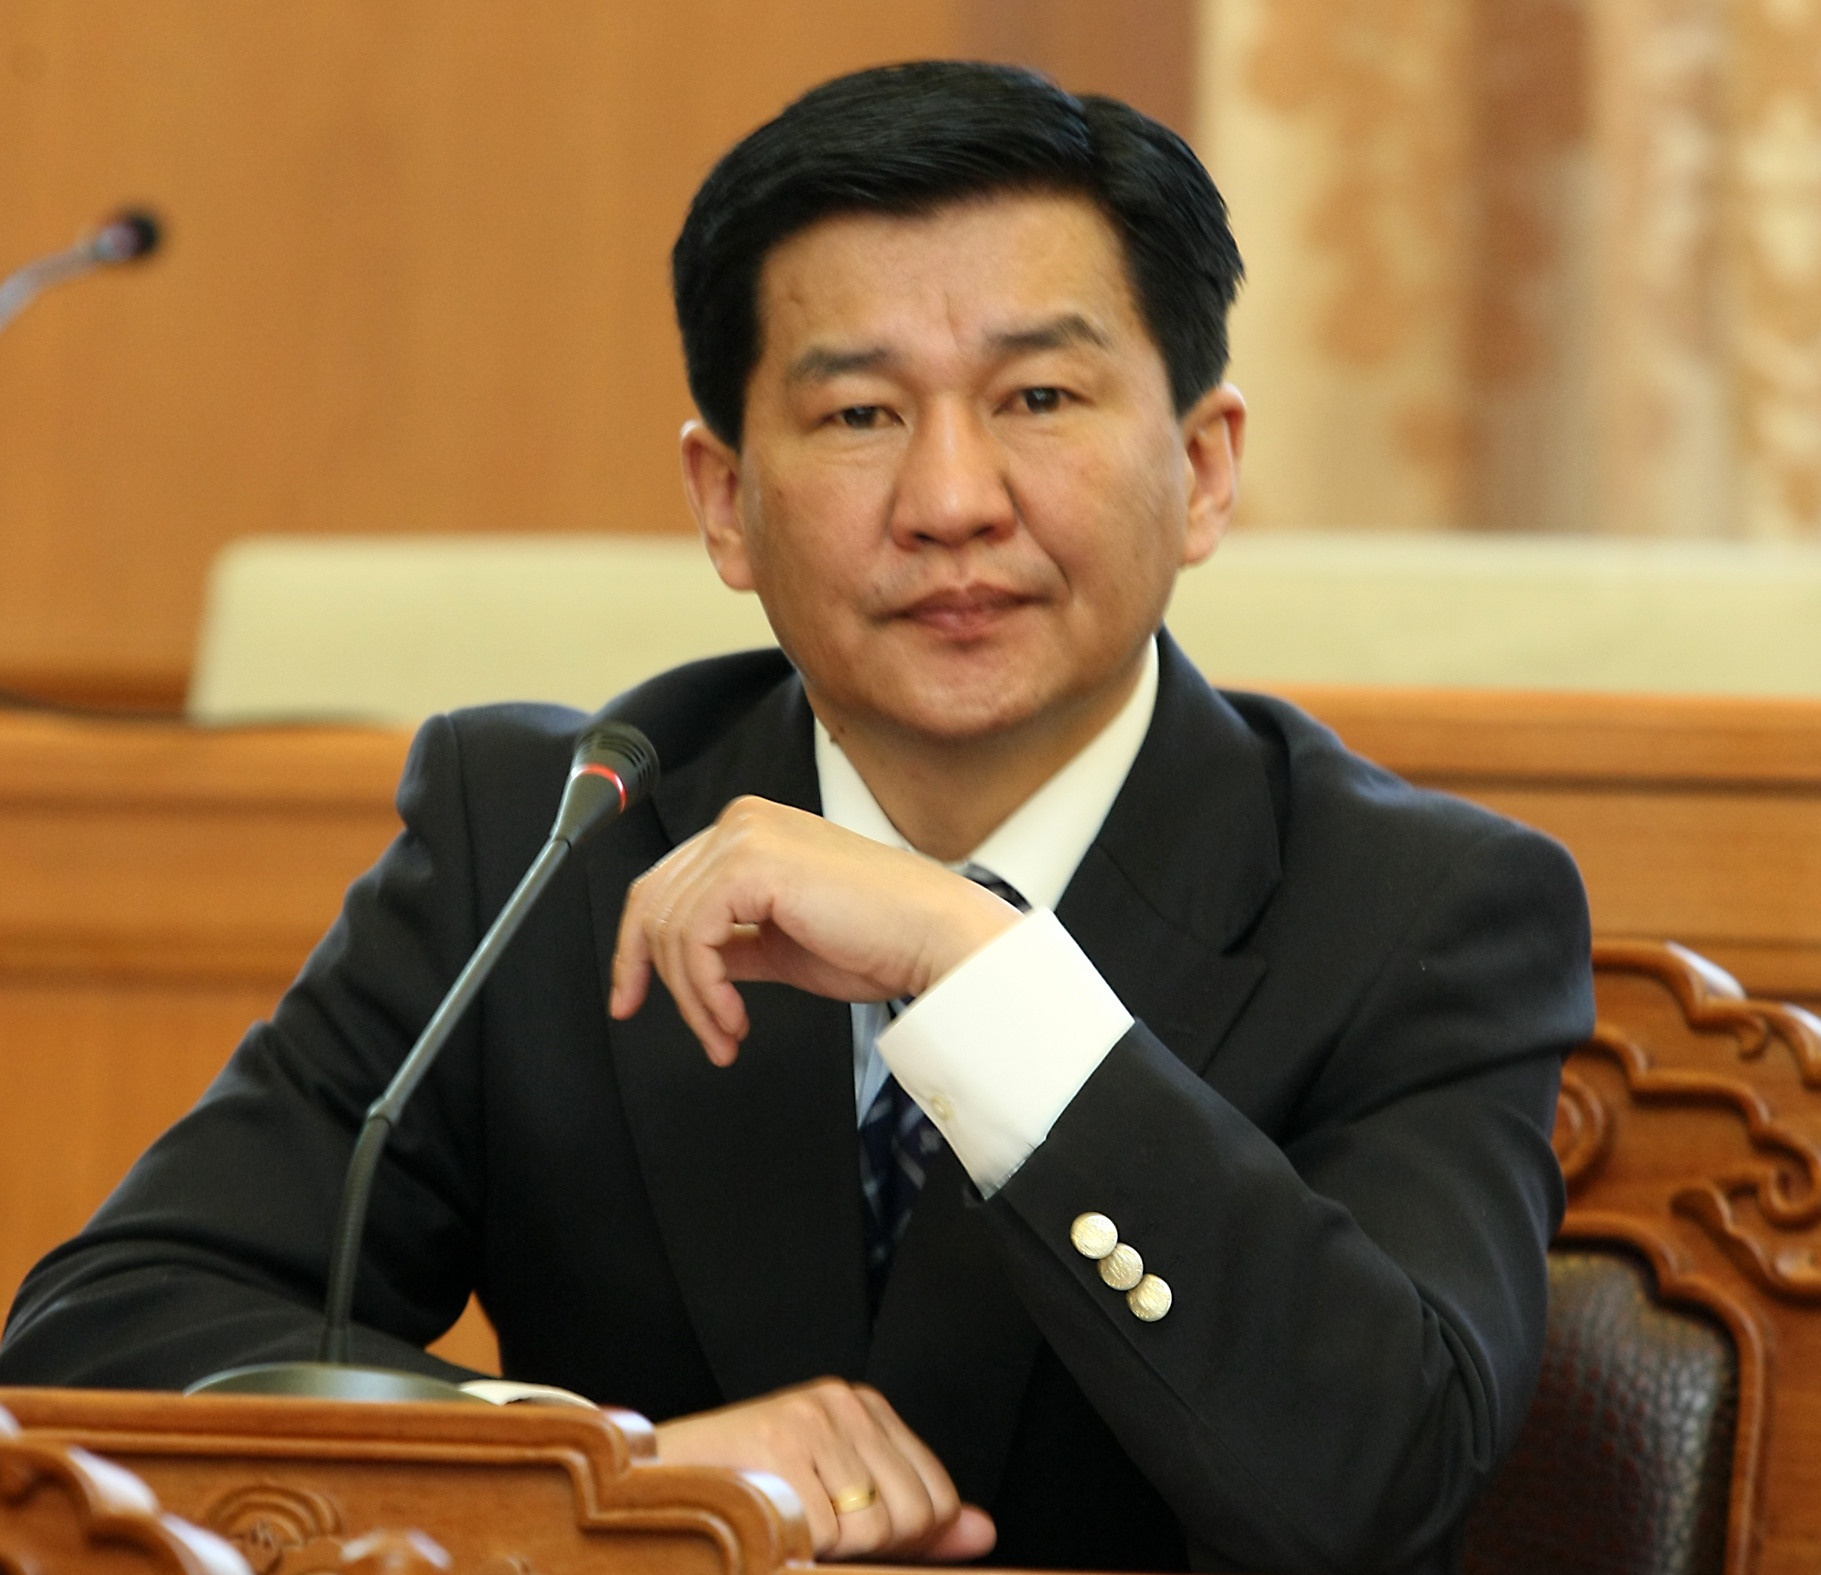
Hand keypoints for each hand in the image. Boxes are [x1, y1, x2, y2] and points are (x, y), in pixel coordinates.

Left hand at [610, 796, 1020, 1063]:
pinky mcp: (750, 863)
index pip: (665, 885)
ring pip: (670, 928)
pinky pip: (693, 937)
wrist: (935, 937)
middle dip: (661, 981)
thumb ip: (734, 943)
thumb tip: (691, 967)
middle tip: (701, 1033)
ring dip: (694, 999)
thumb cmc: (882, 939)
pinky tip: (734, 1018)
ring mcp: (744, 836)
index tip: (631, 998)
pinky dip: (705, 990)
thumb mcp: (784, 944)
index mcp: (751, 831)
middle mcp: (742, 822)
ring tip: (728, 1035)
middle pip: (654, 904)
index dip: (637, 949)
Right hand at [653, 1379, 996, 1560]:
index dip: (908, 1540)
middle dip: (873, 1547)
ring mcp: (814, 1420)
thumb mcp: (837, 1499)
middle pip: (917, 1513)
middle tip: (816, 1533)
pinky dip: (799, 1549)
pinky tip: (767, 1526)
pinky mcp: (784, 1445)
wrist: (650, 1482)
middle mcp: (843, 1403)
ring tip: (790, 1525)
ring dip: (833, 1549)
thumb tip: (983, 1532)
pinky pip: (829, 1536)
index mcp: (862, 1407)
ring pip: (877, 1528)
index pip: (938, 1494)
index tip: (855, 1540)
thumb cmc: (741, 1492)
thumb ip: (914, 1518)